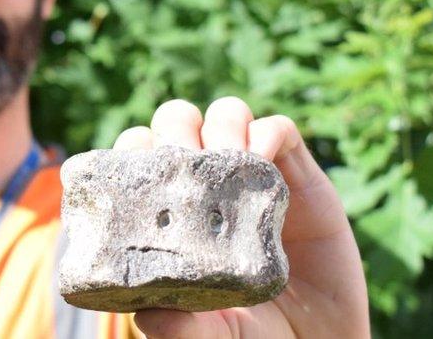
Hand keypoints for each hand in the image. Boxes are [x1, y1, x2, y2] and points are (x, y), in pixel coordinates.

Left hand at [113, 98, 369, 338]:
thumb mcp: (211, 336)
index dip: (134, 149)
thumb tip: (146, 318)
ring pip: (226, 115)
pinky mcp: (298, 176)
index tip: (137, 164)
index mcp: (173, 210)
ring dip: (221, 125)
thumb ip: (179, 329)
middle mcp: (208, 186)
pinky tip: (260, 159)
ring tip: (227, 158)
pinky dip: (267, 132)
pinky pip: (279, 130)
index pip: (140, 156)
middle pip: (178, 122)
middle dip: (175, 128)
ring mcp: (251, 177)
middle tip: (184, 161)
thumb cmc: (254, 338)